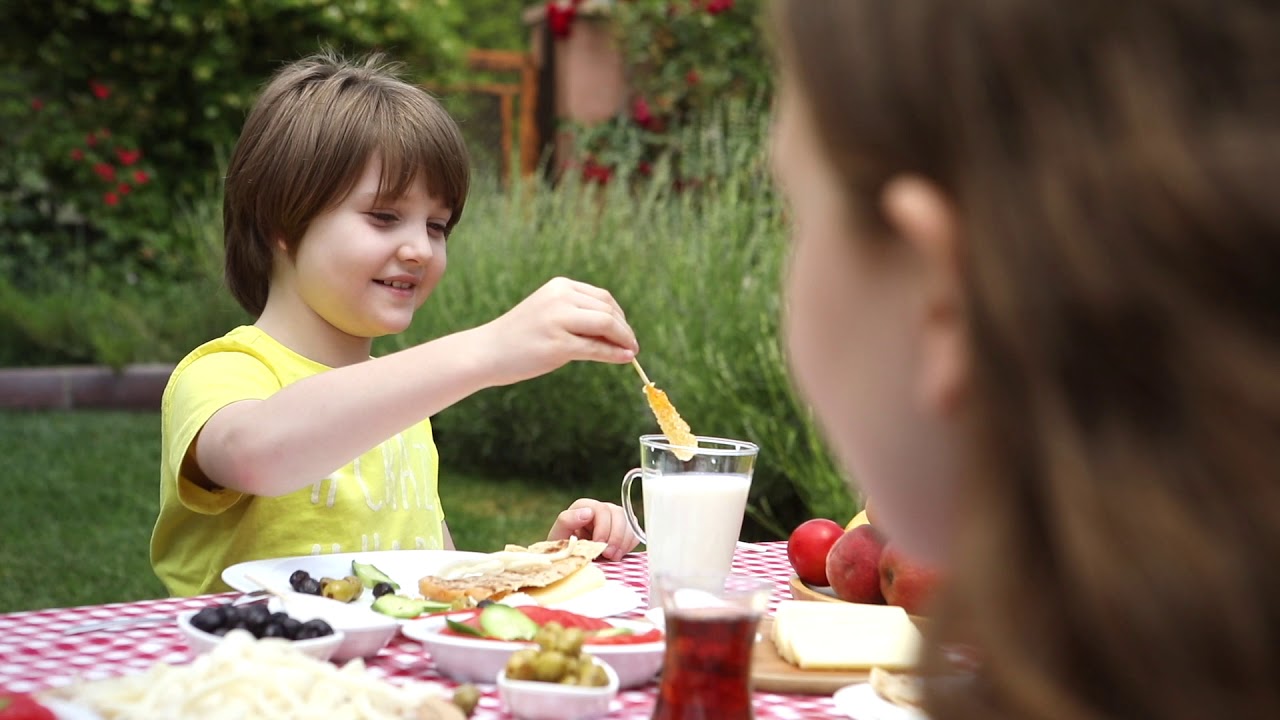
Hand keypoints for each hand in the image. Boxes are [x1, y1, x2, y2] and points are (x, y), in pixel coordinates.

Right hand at [477, 277, 638, 386]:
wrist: (487, 351)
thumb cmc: (520, 337)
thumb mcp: (550, 316)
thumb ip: (579, 317)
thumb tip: (619, 334)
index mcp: (560, 286)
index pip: (602, 298)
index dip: (620, 316)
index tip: (626, 333)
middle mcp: (560, 297)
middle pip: (608, 310)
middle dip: (625, 330)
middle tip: (632, 346)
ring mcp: (559, 320)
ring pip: (606, 325)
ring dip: (624, 340)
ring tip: (630, 352)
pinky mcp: (558, 344)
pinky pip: (596, 348)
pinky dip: (614, 354)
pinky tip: (625, 358)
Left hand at [548, 498, 639, 560]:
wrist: (569, 558)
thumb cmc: (561, 546)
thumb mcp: (558, 534)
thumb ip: (567, 520)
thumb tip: (588, 512)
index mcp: (585, 506)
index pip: (602, 509)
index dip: (603, 528)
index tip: (598, 544)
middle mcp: (602, 509)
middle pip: (619, 514)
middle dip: (615, 537)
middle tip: (608, 554)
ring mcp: (614, 519)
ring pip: (629, 522)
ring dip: (623, 542)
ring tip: (612, 557)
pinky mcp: (624, 530)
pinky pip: (635, 532)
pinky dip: (629, 545)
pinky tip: (618, 554)